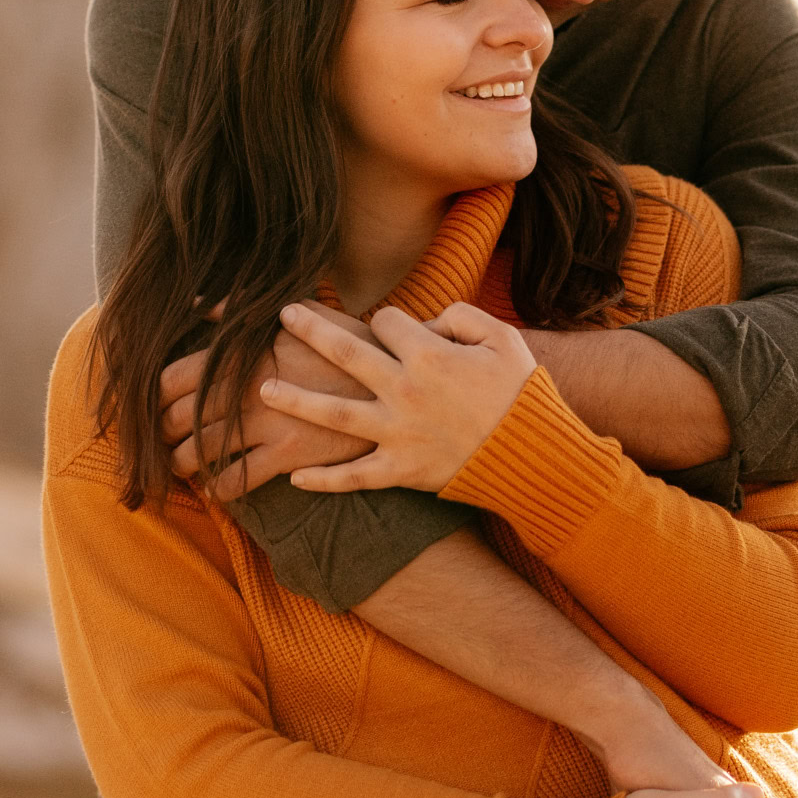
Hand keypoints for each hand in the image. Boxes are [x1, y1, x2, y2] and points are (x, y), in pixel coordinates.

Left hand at [161, 308, 379, 499]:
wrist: (396, 379)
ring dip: (183, 464)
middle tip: (160, 441)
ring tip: (181, 467)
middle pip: (179, 417)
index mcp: (243, 351)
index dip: (153, 397)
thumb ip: (240, 309)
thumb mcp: (295, 315)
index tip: (153, 406)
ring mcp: (266, 422)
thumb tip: (198, 301)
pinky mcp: (289, 453)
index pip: (172, 377)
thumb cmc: (345, 343)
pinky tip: (216, 489)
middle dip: (161, 434)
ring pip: (201, 451)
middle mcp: (246, 386)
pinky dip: (220, 488)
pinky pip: (238, 479)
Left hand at [265, 302, 536, 494]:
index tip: (392, 329)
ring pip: (333, 415)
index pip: (386, 322)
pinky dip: (323, 480)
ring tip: (265, 390)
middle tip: (282, 317)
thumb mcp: (502, 338)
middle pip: (344, 354)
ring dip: (295, 401)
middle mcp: (404, 391)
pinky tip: (293, 477)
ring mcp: (397, 433)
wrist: (533, 455)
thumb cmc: (521, 392)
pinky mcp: (400, 471)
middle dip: (310, 331)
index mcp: (428, 355)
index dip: (387, 321)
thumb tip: (427, 321)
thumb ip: (461, 316)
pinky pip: (354, 477)